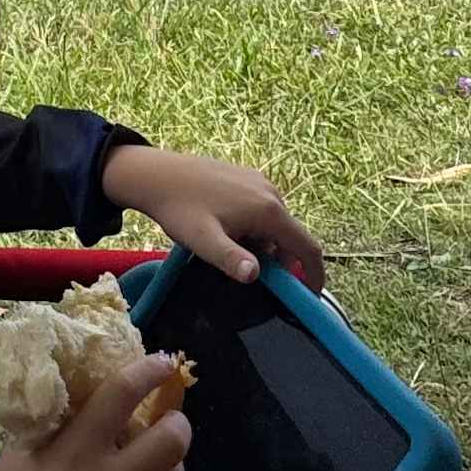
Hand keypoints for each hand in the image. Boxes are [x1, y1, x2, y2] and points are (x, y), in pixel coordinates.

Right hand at [0, 352, 191, 470]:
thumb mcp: (23, 456)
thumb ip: (56, 426)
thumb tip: (83, 396)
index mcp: (78, 453)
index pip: (123, 395)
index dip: (149, 371)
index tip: (161, 362)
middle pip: (173, 440)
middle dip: (178, 422)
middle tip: (170, 420)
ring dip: (169, 467)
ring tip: (153, 466)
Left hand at [106, 143, 326, 288]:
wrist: (156, 174)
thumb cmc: (180, 208)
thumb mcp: (203, 241)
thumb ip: (230, 259)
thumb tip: (254, 275)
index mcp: (268, 209)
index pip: (307, 246)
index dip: (314, 273)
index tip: (310, 296)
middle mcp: (270, 192)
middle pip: (291, 236)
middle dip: (281, 262)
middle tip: (253, 278)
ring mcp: (258, 181)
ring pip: (275, 224)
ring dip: (264, 245)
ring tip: (230, 252)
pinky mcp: (246, 177)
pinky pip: (262, 209)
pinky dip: (255, 229)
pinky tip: (227, 233)